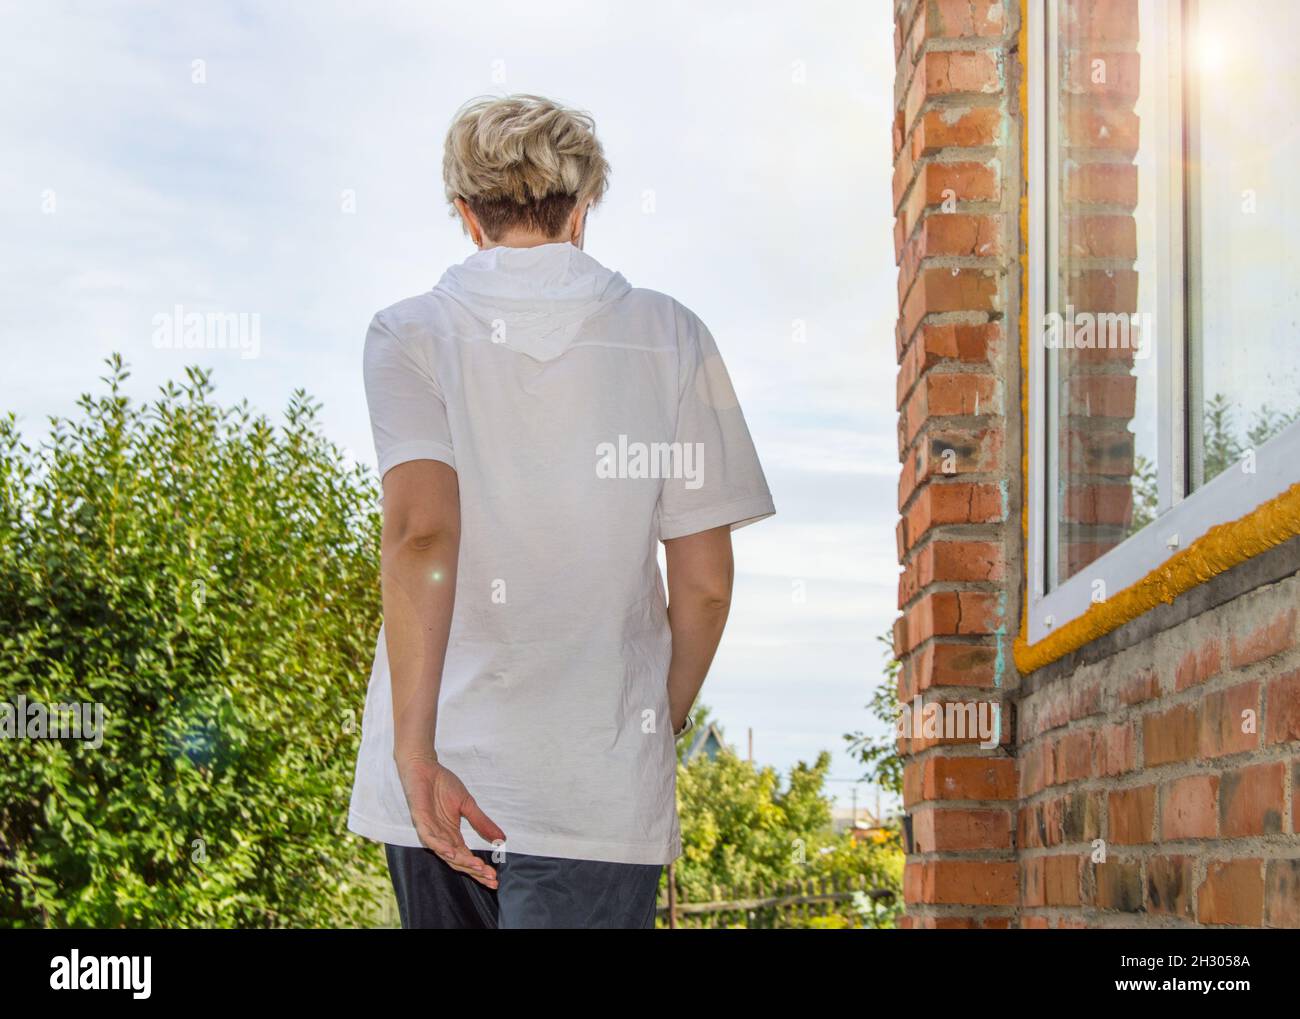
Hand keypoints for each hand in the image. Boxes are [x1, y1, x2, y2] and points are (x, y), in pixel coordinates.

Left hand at [395, 752, 505, 888]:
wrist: (424, 768)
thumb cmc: (443, 785)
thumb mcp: (468, 805)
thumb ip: (482, 822)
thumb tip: (502, 839)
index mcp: (451, 836)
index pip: (467, 858)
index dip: (480, 869)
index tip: (496, 878)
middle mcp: (441, 838)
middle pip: (458, 861)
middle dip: (475, 871)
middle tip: (491, 878)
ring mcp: (430, 831)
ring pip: (445, 854)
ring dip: (461, 861)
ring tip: (478, 867)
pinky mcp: (420, 820)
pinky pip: (429, 838)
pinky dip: (440, 846)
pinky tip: (451, 852)